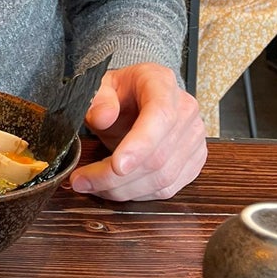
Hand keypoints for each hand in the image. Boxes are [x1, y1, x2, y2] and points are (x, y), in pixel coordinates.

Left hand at [66, 63, 206, 201]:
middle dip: (115, 177)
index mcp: (161, 83)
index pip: (160, 116)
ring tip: (93, 185)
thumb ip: (97, 98)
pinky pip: (168, 189)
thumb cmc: (120, 93)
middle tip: (82, 180)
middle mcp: (184, 110)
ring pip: (162, 178)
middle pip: (157, 156)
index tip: (117, 165)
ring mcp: (194, 137)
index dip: (140, 145)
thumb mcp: (101, 85)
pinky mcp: (194, 161)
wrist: (137, 99)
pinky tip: (115, 188)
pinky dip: (137, 194)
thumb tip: (102, 117)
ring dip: (123, 189)